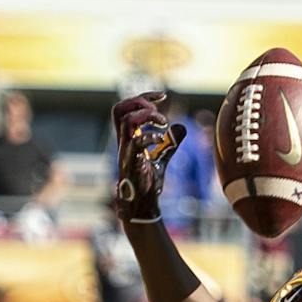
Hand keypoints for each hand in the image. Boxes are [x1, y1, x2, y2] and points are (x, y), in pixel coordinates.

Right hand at [112, 92, 185, 224]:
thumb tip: (182, 127)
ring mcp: (125, 150)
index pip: (127, 108)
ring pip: (126, 120)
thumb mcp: (162, 158)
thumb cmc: (148, 184)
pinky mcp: (131, 161)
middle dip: (140, 101)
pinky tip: (163, 139)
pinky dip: (150, 135)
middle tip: (160, 110)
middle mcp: (123, 141)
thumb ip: (170, 143)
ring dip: (147, 116)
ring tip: (163, 123)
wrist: (142, 206)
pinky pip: (136, 141)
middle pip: (120, 109)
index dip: (144, 96)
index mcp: (128, 137)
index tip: (162, 95)